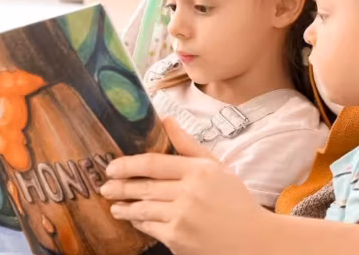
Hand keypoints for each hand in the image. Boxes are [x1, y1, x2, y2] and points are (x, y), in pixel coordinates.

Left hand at [100, 118, 274, 254]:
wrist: (253, 239)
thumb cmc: (234, 201)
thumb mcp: (216, 167)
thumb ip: (188, 145)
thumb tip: (166, 119)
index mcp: (199, 171)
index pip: (153, 163)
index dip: (127, 165)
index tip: (112, 167)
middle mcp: (190, 193)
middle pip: (143, 186)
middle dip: (119, 187)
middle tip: (105, 186)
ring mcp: (183, 217)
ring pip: (142, 209)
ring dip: (124, 208)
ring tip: (115, 206)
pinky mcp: (178, 239)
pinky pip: (150, 228)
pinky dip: (139, 223)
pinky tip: (135, 219)